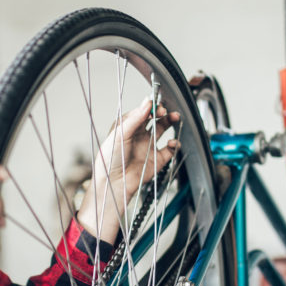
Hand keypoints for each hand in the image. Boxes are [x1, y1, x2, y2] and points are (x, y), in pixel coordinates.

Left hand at [77, 98, 180, 242]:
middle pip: (155, 117)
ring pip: (164, 129)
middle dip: (162, 111)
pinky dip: (175, 144)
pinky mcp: (157, 159)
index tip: (156, 104)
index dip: (150, 106)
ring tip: (175, 117)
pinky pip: (170, 149)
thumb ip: (135, 118)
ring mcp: (148, 146)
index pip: (142, 111)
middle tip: (165, 110)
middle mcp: (138, 135)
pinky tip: (172, 142)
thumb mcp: (120, 134)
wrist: (115, 183)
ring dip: (171, 121)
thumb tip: (146, 103)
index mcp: (127, 127)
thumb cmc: (110, 160)